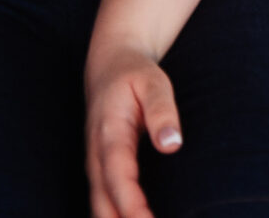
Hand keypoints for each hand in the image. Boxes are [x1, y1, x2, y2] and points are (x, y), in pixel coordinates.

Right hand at [85, 44, 181, 217]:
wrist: (108, 64)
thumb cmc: (134, 73)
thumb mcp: (152, 82)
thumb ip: (162, 111)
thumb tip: (172, 144)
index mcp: (109, 135)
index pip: (118, 181)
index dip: (133, 209)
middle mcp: (96, 157)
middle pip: (104, 205)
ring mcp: (96, 167)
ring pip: (100, 210)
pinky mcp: (101, 173)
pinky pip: (104, 205)